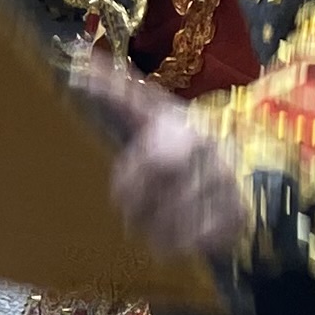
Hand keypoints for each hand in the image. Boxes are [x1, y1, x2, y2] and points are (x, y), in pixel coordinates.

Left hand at [71, 53, 251, 263]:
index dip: (131, 185)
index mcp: (185, 125)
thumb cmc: (174, 132)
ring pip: (186, 221)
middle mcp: (212, 151)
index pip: (155, 163)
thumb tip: (75, 70)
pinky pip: (206, 238)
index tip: (118, 198)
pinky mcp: (239, 210)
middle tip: (129, 221)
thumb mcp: (147, 108)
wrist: (237, 153)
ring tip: (148, 233)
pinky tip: (172, 242)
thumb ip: (114, 89)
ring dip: (159, 233)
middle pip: (171, 197)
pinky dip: (184, 244)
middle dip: (143, 213)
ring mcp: (229, 181)